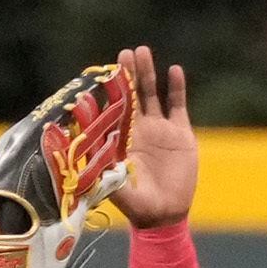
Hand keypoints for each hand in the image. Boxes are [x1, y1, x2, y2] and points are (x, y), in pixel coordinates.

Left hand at [115, 45, 196, 228]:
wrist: (165, 215)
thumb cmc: (137, 206)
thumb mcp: (116, 188)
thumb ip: (104, 171)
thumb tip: (86, 157)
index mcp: (121, 140)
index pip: (114, 108)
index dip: (111, 90)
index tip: (106, 71)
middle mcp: (138, 130)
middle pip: (132, 95)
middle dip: (128, 74)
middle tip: (125, 53)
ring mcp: (160, 129)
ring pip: (153, 94)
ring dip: (148, 73)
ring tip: (143, 52)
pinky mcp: (180, 133)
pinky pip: (178, 104)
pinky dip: (176, 87)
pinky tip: (174, 70)